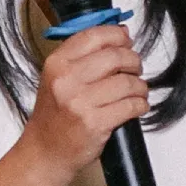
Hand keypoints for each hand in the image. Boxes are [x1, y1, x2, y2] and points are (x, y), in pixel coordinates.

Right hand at [22, 23, 150, 176]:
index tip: (126, 40)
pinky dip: (140, 104)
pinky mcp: (96, 123)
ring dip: (140, 86)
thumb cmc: (54, 116)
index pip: (94, 35)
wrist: (45, 152)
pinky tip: (136, 106)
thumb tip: (119, 34)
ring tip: (137, 90)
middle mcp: (66, 80)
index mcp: (57, 64)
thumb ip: (83, 56)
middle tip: (135, 67)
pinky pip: (131, 106)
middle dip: (133, 61)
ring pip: (127, 82)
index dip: (117, 35)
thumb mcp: (57, 78)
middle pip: (115, 56)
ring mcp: (80, 103)